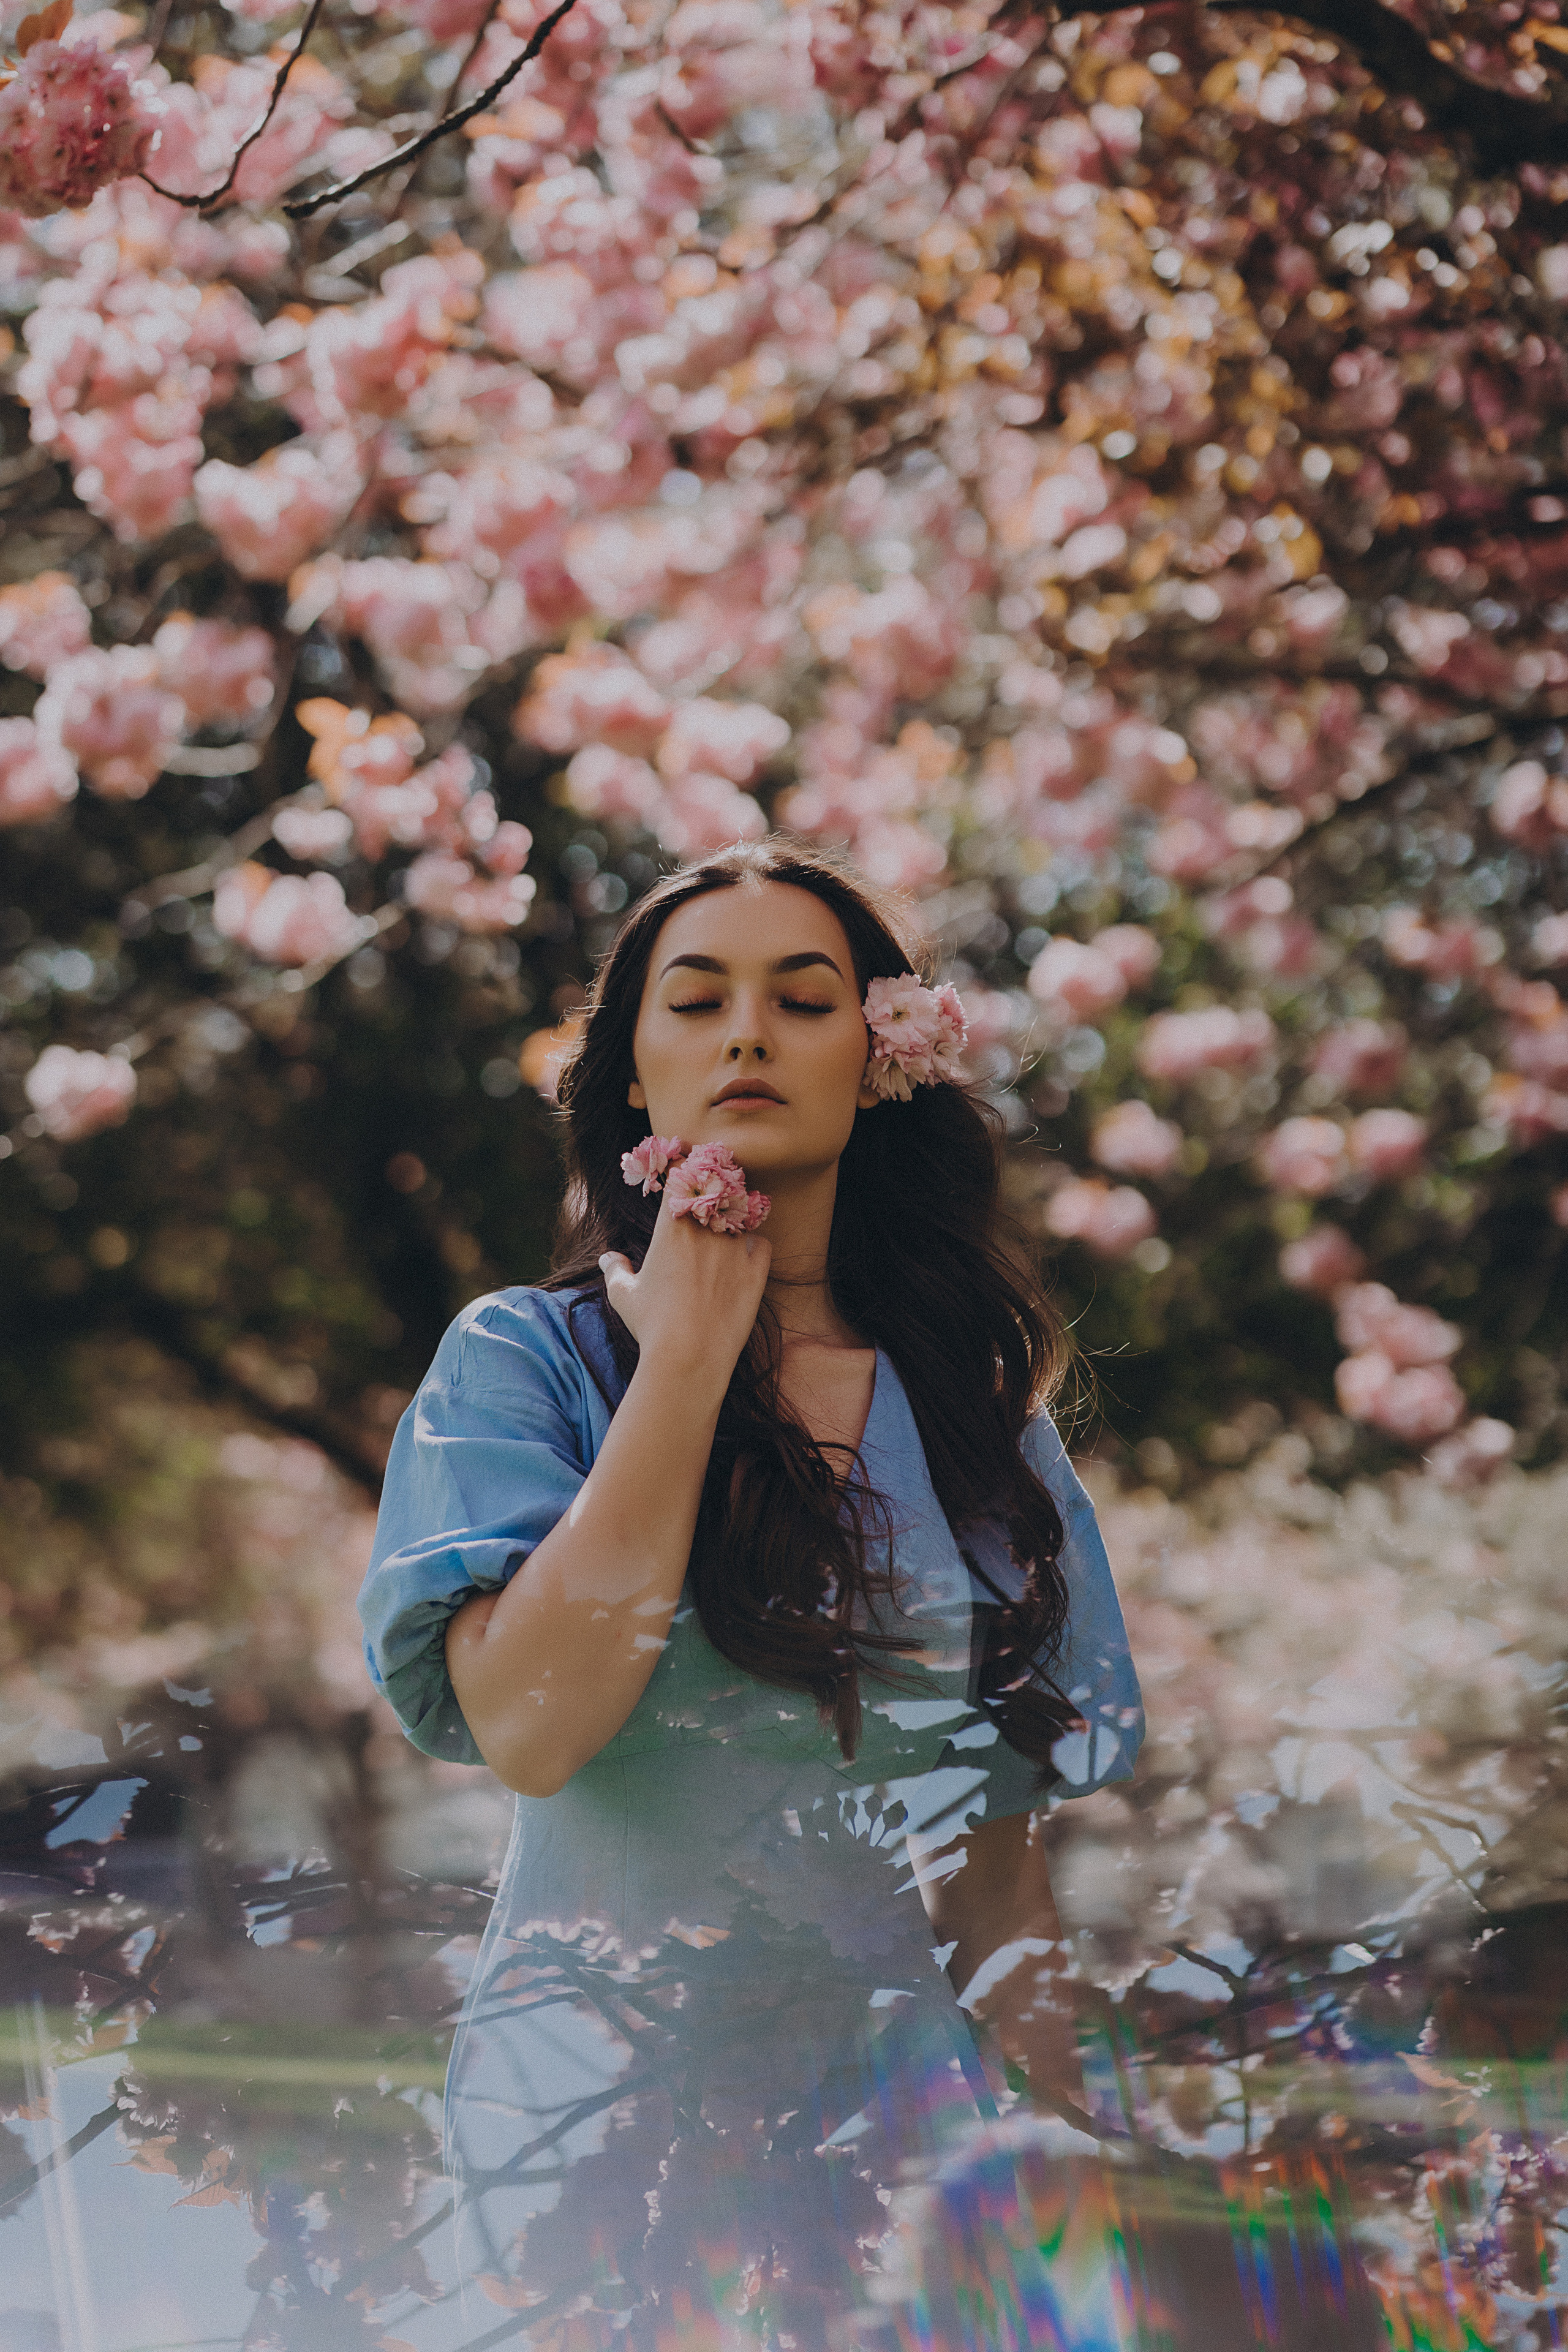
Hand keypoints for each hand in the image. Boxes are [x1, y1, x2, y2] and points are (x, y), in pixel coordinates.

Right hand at [599, 1193, 769, 1380]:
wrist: (690, 1358)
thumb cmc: (651, 1325)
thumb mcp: (622, 1295)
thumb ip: (615, 1269)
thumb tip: (608, 1258)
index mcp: (672, 1228)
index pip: (680, 1179)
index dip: (680, 1176)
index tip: (678, 1183)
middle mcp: (707, 1230)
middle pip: (713, 1194)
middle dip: (707, 1197)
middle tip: (702, 1208)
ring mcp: (735, 1249)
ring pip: (739, 1218)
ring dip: (731, 1222)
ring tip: (721, 1238)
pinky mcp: (756, 1272)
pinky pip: (762, 1244)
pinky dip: (754, 1246)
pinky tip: (744, 1257)